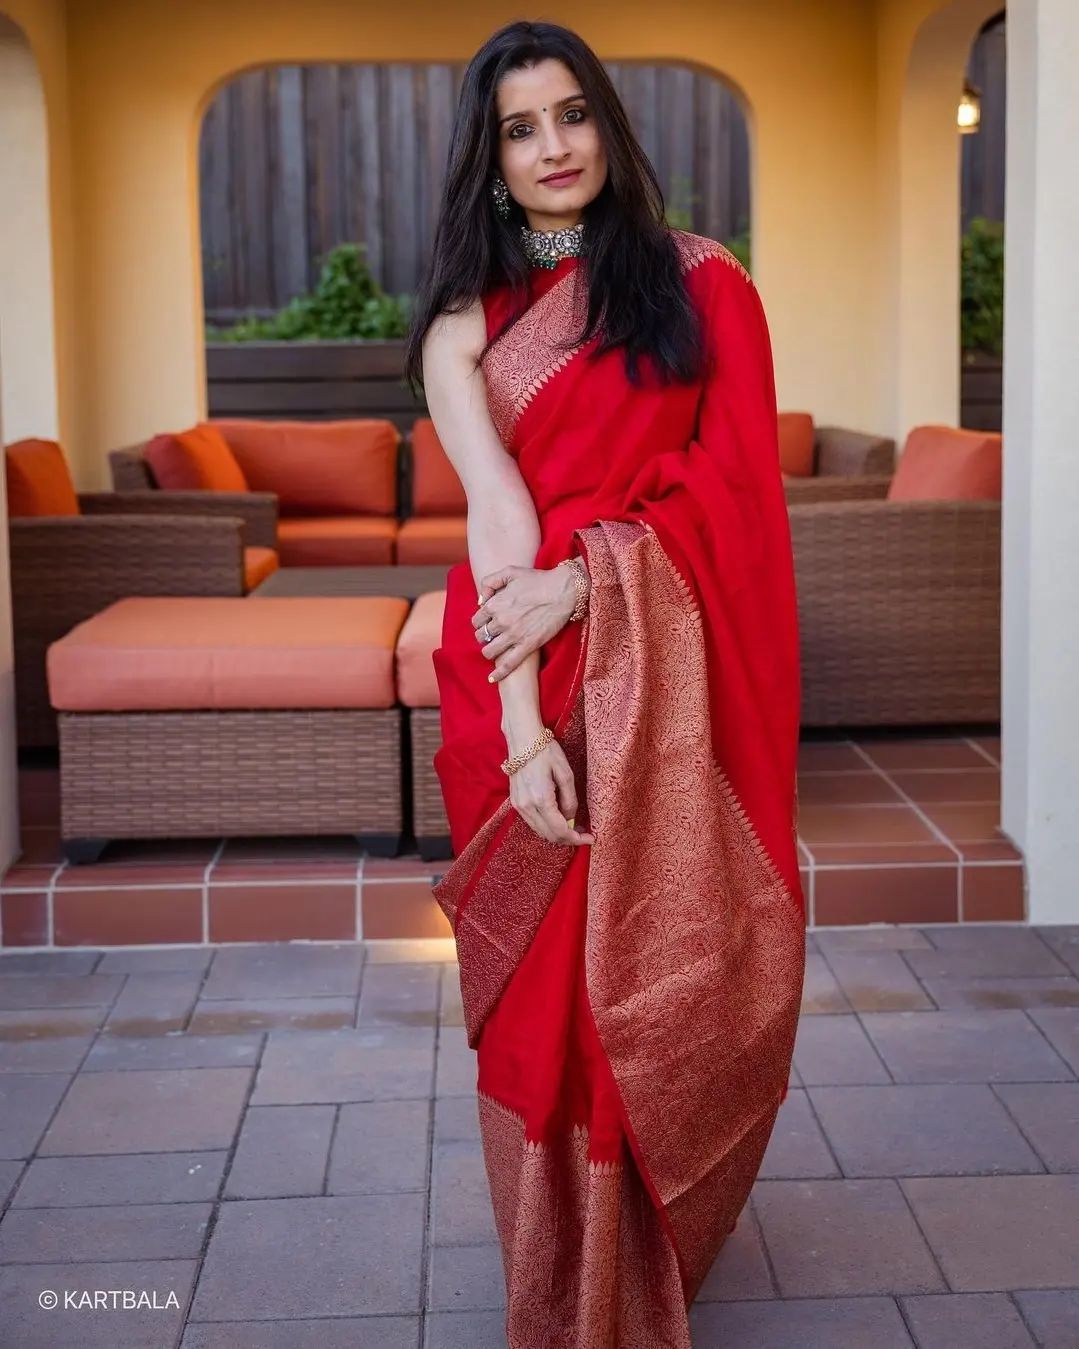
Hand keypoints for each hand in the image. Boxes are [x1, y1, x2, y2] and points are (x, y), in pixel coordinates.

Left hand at [472, 562, 586, 681]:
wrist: (563, 590)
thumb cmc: (538, 579)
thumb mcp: (510, 571)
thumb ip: (490, 582)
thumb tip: (480, 601)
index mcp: (495, 604)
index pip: (476, 620)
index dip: (480, 622)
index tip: (487, 622)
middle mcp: (501, 621)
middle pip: (481, 636)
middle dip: (484, 636)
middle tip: (492, 635)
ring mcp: (514, 635)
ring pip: (490, 652)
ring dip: (489, 652)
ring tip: (494, 650)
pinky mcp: (528, 645)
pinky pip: (508, 664)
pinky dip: (498, 673)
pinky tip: (492, 679)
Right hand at [506, 732, 594, 845]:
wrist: (522, 739)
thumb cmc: (546, 751)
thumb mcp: (566, 773)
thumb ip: (570, 800)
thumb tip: (571, 819)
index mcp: (541, 799)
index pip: (560, 830)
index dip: (576, 839)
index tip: (590, 838)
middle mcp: (527, 807)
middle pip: (549, 836)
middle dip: (568, 839)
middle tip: (583, 834)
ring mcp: (519, 806)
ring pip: (540, 832)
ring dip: (557, 834)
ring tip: (573, 828)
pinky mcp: (516, 803)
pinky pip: (533, 823)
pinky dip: (547, 826)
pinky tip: (558, 819)